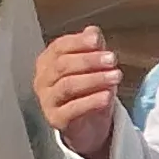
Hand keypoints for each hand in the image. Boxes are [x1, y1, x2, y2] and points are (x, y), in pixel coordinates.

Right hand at [36, 28, 125, 158]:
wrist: (88, 126)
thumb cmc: (89, 90)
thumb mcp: (94, 66)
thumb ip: (92, 48)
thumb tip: (92, 32)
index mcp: (48, 61)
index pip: (59, 47)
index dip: (78, 42)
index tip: (97, 41)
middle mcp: (42, 79)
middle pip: (63, 65)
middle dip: (89, 60)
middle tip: (112, 59)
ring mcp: (47, 100)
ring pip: (67, 85)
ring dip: (94, 79)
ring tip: (115, 77)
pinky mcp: (55, 119)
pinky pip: (72, 109)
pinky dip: (91, 101)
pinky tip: (107, 96)